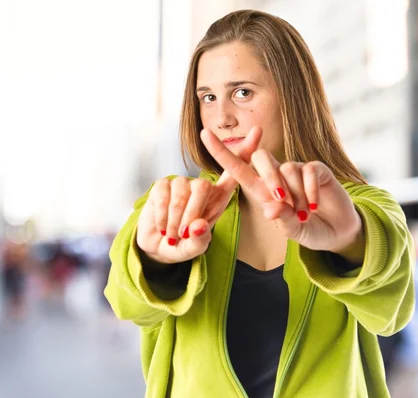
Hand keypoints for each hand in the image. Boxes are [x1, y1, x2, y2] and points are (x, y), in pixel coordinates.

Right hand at [137, 127, 261, 263]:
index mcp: (219, 198)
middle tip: (185, 234)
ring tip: (174, 235)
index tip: (258, 130)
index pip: (235, 171)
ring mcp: (182, 183)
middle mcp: (202, 186)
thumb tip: (198, 225)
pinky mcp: (163, 185)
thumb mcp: (196, 248)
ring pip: (182, 193)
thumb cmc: (186, 245)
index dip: (246, 150)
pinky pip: (163, 196)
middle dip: (193, 213)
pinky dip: (162, 217)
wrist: (159, 247)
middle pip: (203, 186)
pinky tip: (163, 227)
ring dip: (176, 220)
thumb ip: (200, 241)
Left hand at [200, 127, 362, 257]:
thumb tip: (272, 208)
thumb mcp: (292, 231)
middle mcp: (277, 176)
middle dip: (270, 178)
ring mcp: (297, 170)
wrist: (338, 231)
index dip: (221, 151)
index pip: (238, 168)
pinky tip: (314, 205)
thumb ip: (282, 221)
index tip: (204, 133)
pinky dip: (310, 190)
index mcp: (262, 191)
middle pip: (262, 158)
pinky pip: (309, 171)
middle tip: (281, 199)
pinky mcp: (317, 169)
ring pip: (287, 168)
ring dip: (296, 195)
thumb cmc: (309, 230)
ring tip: (304, 214)